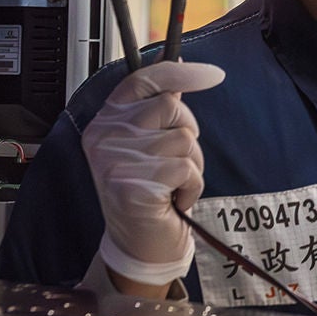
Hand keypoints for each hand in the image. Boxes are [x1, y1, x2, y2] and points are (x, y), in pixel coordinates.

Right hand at [83, 59, 224, 286]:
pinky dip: (192, 186)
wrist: (141, 246)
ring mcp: (115, 162)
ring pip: (184, 139)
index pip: (141, 80)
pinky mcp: (133, 186)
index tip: (213, 75)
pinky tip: (173, 201)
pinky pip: (186, 168)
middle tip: (174, 164)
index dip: (178, 73)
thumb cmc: (150, 194)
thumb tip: (183, 69)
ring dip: (192, 165)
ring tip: (172, 186)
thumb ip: (159, 110)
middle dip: (187, 135)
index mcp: (105, 122)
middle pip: (171, 107)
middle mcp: (103, 137)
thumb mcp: (150, 146)